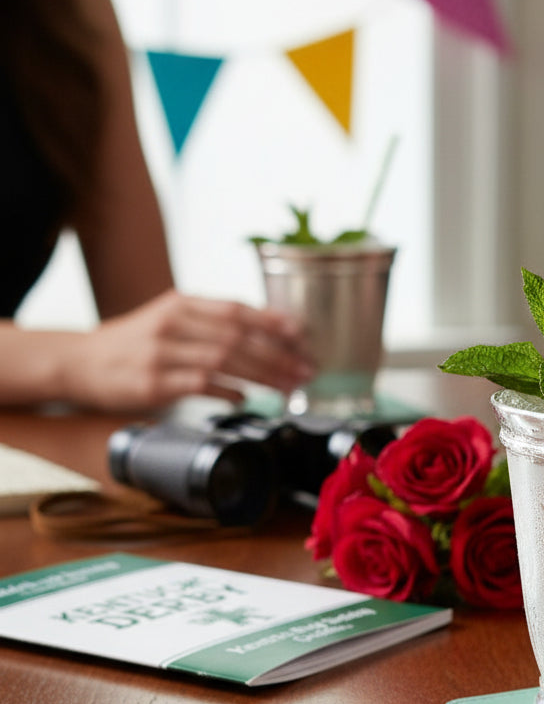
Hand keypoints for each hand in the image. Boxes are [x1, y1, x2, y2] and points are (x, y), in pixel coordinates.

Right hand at [61, 289, 314, 410]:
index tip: (302, 335)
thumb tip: (266, 333)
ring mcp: (160, 353)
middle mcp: (171, 324)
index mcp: (180, 304)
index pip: (235, 309)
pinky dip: (228, 392)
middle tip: (306, 370)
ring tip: (288, 387)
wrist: (78, 361)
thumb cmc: (133, 342)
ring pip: (223, 361)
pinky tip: (246, 399)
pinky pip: (199, 386)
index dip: (272, 321)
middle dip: (278, 355)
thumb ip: (211, 323)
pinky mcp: (151, 383)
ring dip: (262, 376)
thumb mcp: (169, 319)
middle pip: (236, 337)